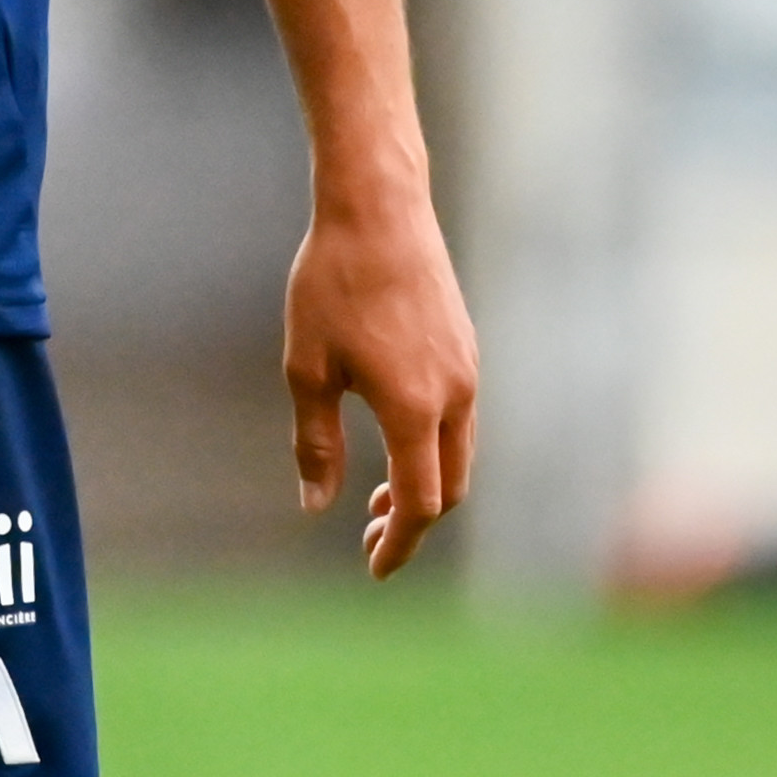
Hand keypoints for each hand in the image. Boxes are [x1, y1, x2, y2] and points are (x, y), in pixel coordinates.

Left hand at [282, 179, 480, 579]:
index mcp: (415, 409)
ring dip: (425, 486)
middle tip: (367, 538)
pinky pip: (461, 419)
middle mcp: (455, 395)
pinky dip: (434, 449)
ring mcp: (467, 368)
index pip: (419, 504)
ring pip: (459, 454)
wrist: (377, 207)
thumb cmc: (332, 284)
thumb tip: (316, 507)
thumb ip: (316, 444)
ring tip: (376, 498)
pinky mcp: (466, 346)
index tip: (373, 569)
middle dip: (412, 523)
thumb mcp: (308, 369)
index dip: (397, 545)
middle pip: (449, 488)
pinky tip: (397, 440)